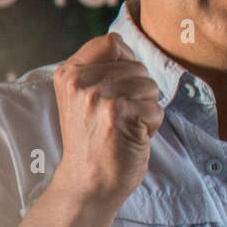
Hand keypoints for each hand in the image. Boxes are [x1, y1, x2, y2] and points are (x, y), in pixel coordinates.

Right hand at [51, 33, 163, 204]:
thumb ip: (98, 70)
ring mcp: (98, 97)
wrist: (87, 184)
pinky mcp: (119, 114)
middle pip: (138, 66)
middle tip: (118, 119)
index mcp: (69, 73)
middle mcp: (80, 82)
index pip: (112, 41)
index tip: (118, 89)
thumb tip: (123, 42)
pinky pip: (156, 108)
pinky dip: (152, 126)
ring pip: (150, 87)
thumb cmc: (93, 141)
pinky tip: (131, 138)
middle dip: (139, 93)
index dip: (127, 63)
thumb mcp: (82, 98)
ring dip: (146, 110)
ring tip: (124, 128)